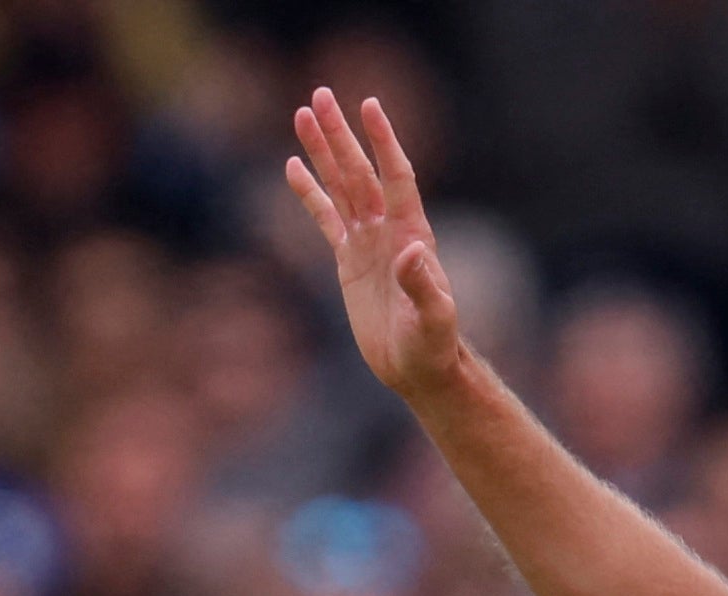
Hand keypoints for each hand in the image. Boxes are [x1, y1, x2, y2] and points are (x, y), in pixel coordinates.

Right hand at [285, 86, 467, 408]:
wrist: (418, 369)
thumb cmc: (433, 347)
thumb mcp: (433, 321)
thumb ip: (424, 287)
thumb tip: (412, 251)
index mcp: (412, 235)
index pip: (397, 177)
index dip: (384, 142)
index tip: (369, 105)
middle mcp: (389, 230)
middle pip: (361, 172)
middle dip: (340, 134)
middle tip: (319, 95)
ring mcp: (368, 242)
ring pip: (341, 186)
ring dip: (324, 151)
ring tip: (302, 114)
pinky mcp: (349, 260)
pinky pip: (326, 218)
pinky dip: (310, 193)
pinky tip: (293, 166)